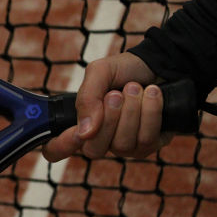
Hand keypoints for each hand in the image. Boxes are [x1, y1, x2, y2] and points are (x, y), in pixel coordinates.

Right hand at [42, 52, 172, 161]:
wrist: (160, 65)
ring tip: (135, 88)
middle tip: (116, 94)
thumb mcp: (99, 72)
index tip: (78, 132)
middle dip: (109, 120)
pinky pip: (146, 140)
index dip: (62, 146)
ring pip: (122, 145)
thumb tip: (85, 131)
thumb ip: (86, 98)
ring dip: (132, 111)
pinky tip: (152, 95)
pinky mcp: (149, 146)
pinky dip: (151, 112)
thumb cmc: (124, 70)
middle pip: (93, 150)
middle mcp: (98, 140)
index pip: (56, 149)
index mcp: (78, 123)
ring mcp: (123, 146)